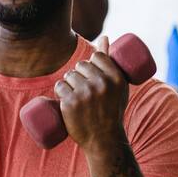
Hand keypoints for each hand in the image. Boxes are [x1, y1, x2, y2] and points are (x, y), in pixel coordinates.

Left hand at [53, 36, 129, 155]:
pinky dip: (60, 91)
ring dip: (68, 82)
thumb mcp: (118, 87)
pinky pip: (59, 86)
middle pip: (81, 65)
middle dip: (79, 73)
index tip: (92, 74)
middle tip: (82, 87)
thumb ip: (111, 62)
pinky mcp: (71, 103)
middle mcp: (101, 84)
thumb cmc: (112, 111)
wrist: (104, 140)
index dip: (92, 63)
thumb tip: (104, 37)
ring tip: (75, 94)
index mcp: (116, 78)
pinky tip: (65, 98)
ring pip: (69, 75)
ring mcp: (85, 93)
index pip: (97, 56)